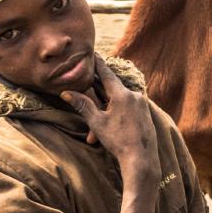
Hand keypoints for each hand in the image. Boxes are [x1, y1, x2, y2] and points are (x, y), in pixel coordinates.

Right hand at [63, 58, 158, 180]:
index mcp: (122, 95)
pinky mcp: (146, 113)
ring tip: (94, 136)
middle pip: (111, 91)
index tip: (94, 53)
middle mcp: (135, 96)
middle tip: (88, 100)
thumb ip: (83, 105)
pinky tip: (111, 132)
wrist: (141, 159)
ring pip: (119, 104)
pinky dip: (117, 118)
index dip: (98, 63)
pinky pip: (128, 110)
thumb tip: (65, 92)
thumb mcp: (97, 122)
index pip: (107, 74)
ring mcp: (142, 104)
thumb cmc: (118, 141)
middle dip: (98, 100)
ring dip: (105, 115)